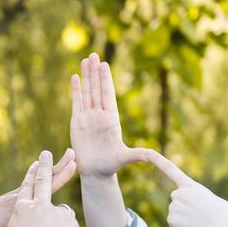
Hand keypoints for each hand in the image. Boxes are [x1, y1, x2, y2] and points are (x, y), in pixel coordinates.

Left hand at [0, 149, 76, 226]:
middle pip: (42, 179)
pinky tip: (40, 177)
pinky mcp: (6, 203)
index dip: (60, 175)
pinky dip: (37, 179)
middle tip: (71, 152)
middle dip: (58, 166)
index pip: (45, 187)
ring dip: (48, 171)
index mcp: (17, 205)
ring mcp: (10, 199)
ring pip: (34, 182)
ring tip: (60, 161)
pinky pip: (27, 188)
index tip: (73, 162)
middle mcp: (15, 198)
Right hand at [70, 53, 157, 177]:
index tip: (105, 64)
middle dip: (95, 72)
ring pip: (87, 92)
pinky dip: (75, 89)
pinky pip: (76, 102)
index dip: (106, 79)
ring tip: (85, 60)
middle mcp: (100, 114)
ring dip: (86, 76)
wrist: (96, 172)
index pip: (108, 95)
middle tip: (94, 55)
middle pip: (97, 89)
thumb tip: (153, 156)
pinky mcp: (77, 122)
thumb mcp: (126, 158)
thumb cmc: (111, 165)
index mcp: (111, 119)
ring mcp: (88, 117)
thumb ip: (139, 154)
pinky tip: (75, 77)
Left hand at [141, 150, 227, 226]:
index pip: (170, 169)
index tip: (147, 151)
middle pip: (176, 201)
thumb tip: (188, 211)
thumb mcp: (210, 200)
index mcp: (190, 185)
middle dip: (184, 209)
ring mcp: (174, 205)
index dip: (157, 159)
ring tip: (199, 222)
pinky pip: (174, 226)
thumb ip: (195, 200)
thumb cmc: (223, 215)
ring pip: (175, 215)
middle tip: (200, 215)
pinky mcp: (171, 219)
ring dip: (185, 220)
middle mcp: (179, 193)